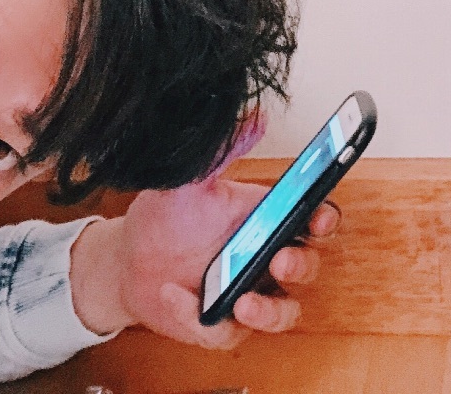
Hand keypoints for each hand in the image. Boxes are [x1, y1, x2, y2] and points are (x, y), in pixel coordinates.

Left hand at [70, 178, 339, 347]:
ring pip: (284, 312)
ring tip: (244, 302)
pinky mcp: (219, 324)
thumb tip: (253, 118)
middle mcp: (263, 257)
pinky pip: (226, 332)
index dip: (324, 218)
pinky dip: (205, 321)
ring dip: (271, 312)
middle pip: (307, 265)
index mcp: (265, 220)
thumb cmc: (167, 219)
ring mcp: (246, 294)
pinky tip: (180, 296)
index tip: (319, 216)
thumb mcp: (191, 179)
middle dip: (301, 264)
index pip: (312, 219)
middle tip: (279, 258)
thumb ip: (223, 151)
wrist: (126, 262)